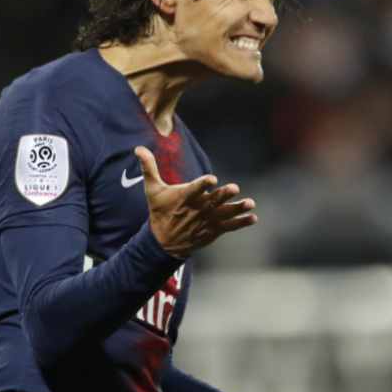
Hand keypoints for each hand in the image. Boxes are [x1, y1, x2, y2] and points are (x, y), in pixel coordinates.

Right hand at [135, 146, 256, 257]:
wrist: (164, 243)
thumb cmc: (160, 212)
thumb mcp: (152, 190)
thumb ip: (149, 168)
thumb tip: (139, 148)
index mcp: (184, 198)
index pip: (194, 189)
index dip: (203, 184)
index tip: (212, 178)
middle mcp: (198, 209)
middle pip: (213, 201)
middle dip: (224, 195)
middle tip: (234, 188)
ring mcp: (207, 221)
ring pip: (225, 214)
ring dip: (238, 209)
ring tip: (250, 203)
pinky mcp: (214, 230)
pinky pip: (230, 227)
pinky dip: (241, 222)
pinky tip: (252, 218)